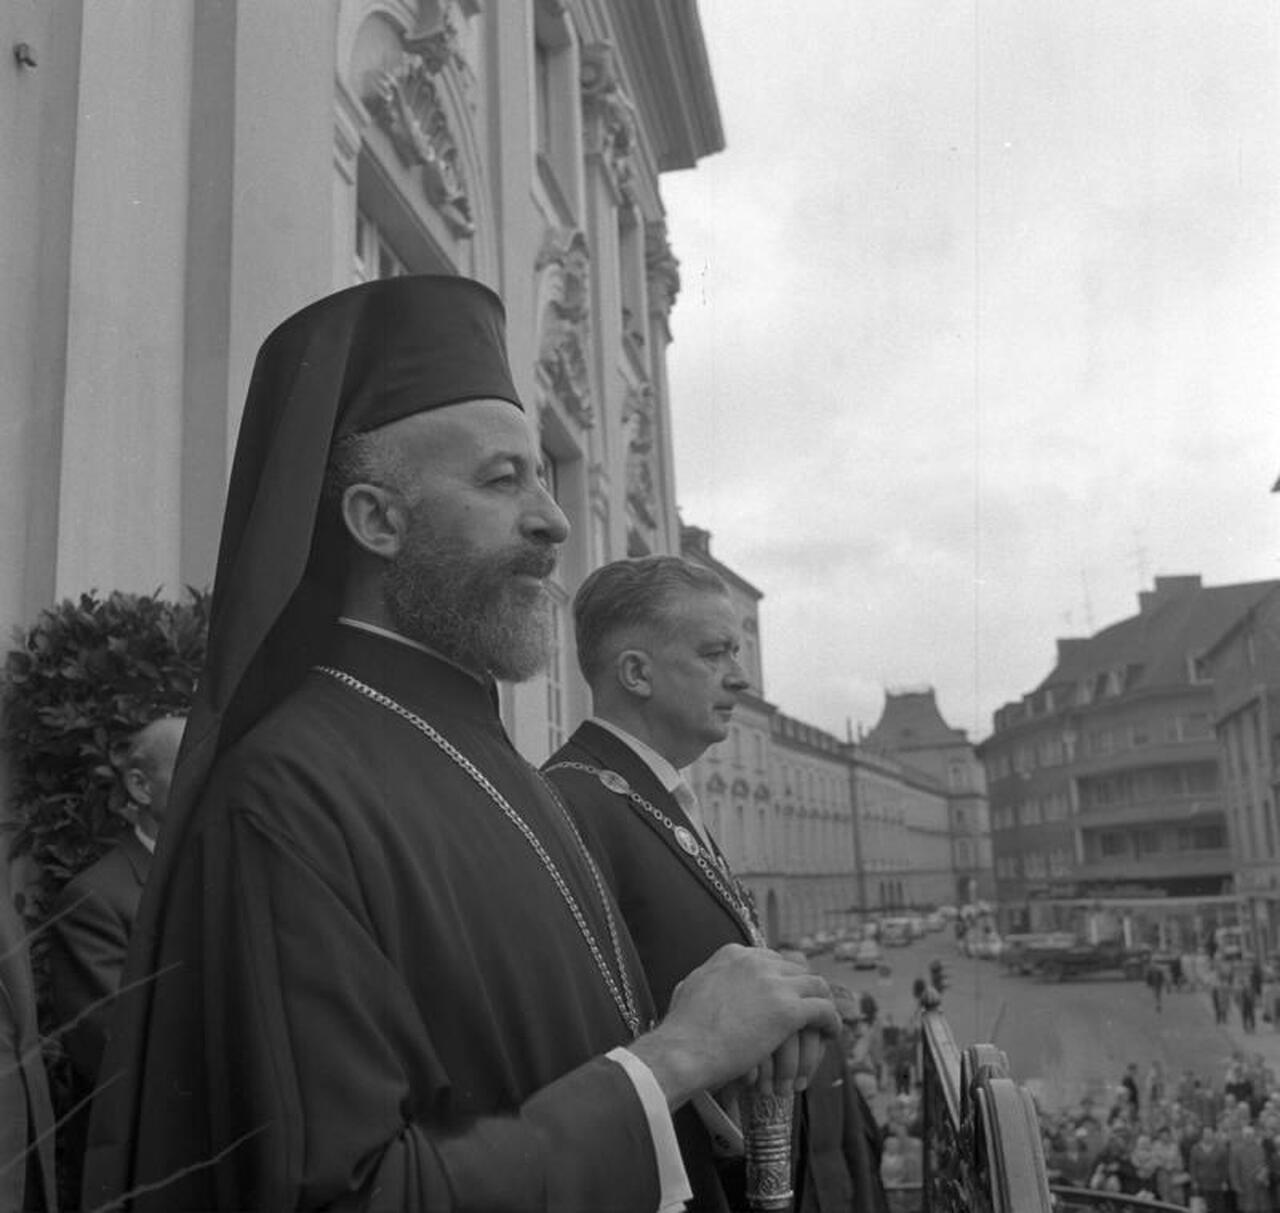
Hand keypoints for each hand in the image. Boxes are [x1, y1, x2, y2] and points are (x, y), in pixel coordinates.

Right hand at [630, 944, 838, 1108]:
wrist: (684, 1049)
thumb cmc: (681, 1030)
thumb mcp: (689, 987)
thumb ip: (706, 978)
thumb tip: (702, 980)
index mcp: (733, 954)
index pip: (772, 958)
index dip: (785, 977)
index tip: (790, 994)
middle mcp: (756, 961)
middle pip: (796, 969)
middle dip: (805, 989)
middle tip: (812, 1010)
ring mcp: (774, 983)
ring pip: (816, 985)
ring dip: (824, 1003)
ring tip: (827, 1022)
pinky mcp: (788, 1010)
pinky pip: (824, 1010)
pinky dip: (832, 1021)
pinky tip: (832, 1034)